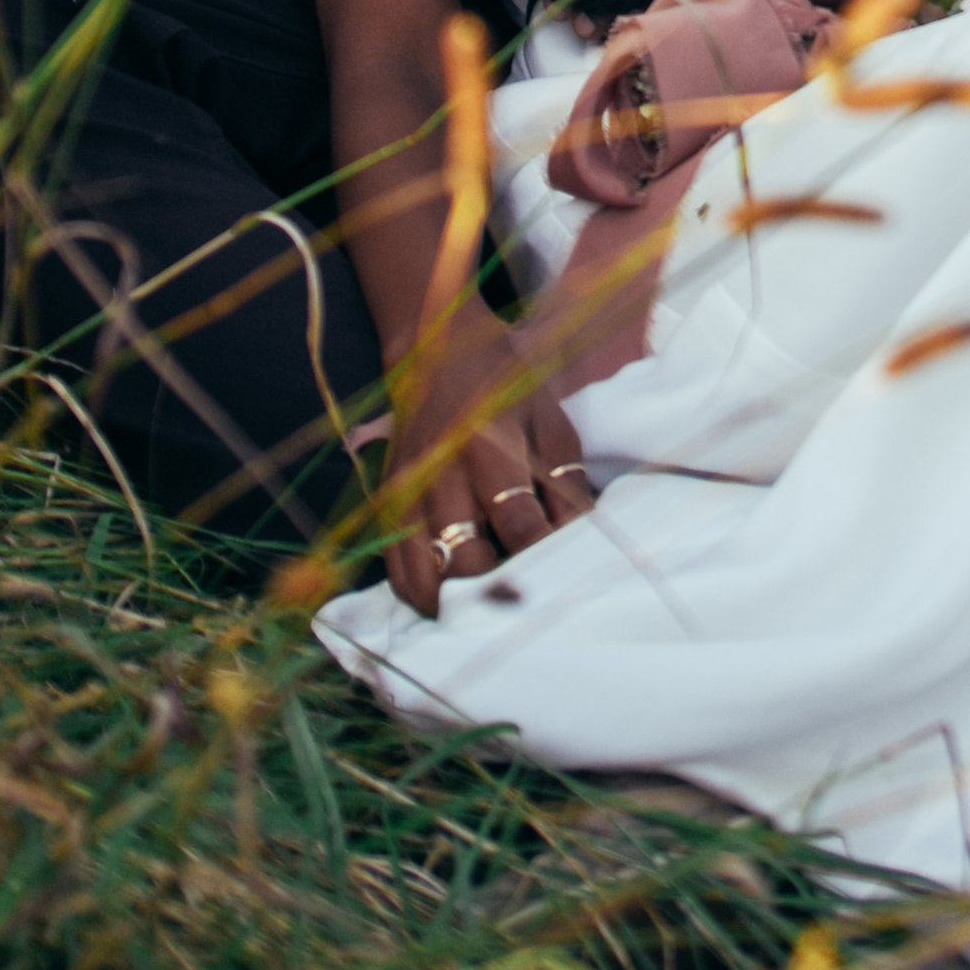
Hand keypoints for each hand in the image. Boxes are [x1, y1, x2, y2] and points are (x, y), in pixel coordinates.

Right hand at [382, 304, 592, 617]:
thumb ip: (565, 483)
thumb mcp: (548, 422)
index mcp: (491, 446)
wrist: (434, 349)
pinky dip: (417, 596)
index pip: (519, 523)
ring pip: (424, 574)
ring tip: (484, 620)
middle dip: (498, 593)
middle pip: (467, 559)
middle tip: (524, 611)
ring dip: (454, 606)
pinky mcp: (386, 501)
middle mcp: (442, 474)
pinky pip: (394, 566)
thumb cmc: (504, 386)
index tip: (561, 588)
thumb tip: (582, 541)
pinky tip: (445, 607)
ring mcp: (408, 491)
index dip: (541, 562)